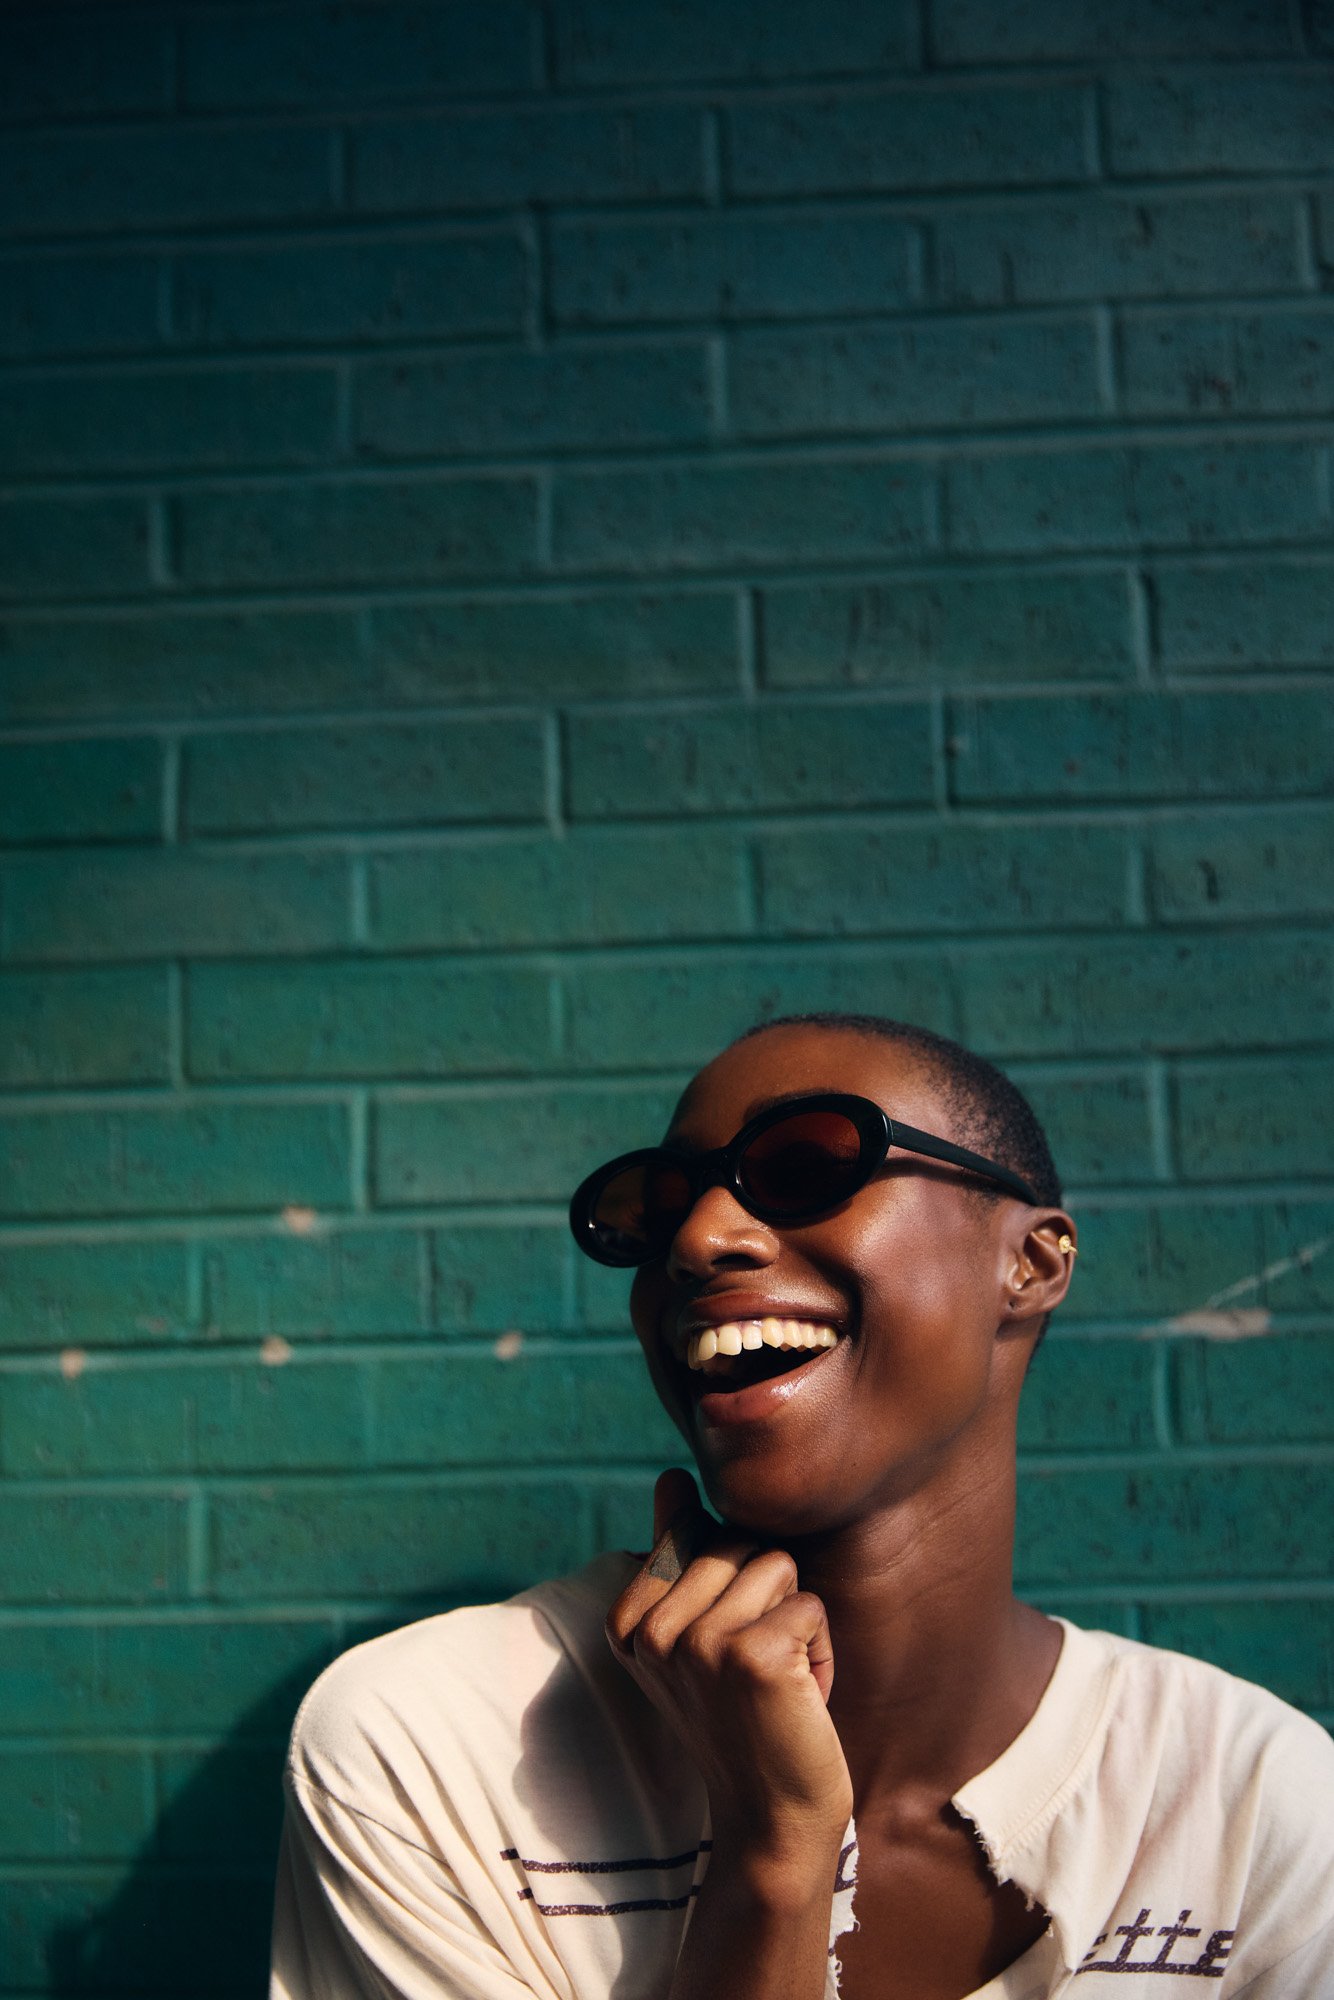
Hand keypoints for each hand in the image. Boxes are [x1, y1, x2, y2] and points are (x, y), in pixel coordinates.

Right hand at [606, 1470, 853, 1862]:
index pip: (699, 1532)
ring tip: (779, 1680)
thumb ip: (678, 1551)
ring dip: (796, 1622)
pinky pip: (810, 1604)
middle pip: (739, 1541)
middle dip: (768, 1597)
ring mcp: (697, 1644)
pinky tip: (800, 1698)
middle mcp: (651, 1630)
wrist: (774, 1818)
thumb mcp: (697, 1633)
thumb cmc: (743, 1718)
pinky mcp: (752, 1657)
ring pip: (777, 1564)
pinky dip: (822, 1650)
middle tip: (756, 1670)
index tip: (721, 1652)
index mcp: (627, 1620)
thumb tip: (671, 1475)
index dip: (732, 1586)